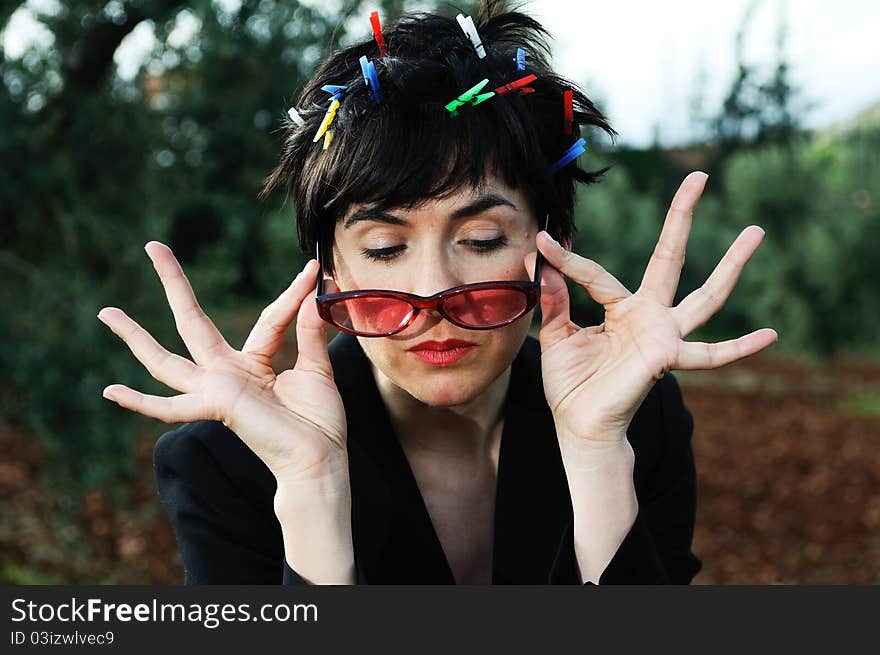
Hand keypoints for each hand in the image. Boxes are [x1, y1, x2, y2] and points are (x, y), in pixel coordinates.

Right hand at [98, 242, 346, 484]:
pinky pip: (170, 407)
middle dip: (173, 283)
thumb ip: (309, 331)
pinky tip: (109, 391)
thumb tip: (314, 291)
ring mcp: (216, 389)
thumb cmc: (319, 421)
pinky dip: (139, 402)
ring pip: (165, 359)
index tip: (312, 270)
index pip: (269, 318)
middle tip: (153, 245)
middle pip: (191, 320)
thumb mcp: (317, 368)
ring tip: (105, 312)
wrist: (319, 459)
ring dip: (134, 336)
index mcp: (253, 363)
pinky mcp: (214, 406)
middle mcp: (227, 372)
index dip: (292, 294)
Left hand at [524, 172, 777, 449]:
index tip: (542, 239)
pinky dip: (740, 348)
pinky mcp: (667, 358)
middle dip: (681, 217)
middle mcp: (647, 314)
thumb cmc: (570, 384)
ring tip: (756, 231)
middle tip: (698, 175)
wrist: (579, 425)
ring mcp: (662, 335)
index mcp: (619, 308)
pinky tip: (771, 336)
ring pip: (705, 295)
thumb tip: (539, 260)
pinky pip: (709, 355)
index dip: (565, 260)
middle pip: (669, 257)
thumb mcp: (556, 337)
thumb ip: (555, 300)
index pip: (594, 274)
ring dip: (731, 265)